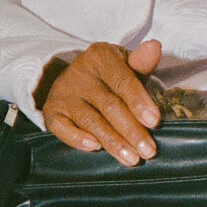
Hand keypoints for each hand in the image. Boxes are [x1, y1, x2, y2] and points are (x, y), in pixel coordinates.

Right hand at [37, 39, 164, 163]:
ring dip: (112, 141)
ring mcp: (64, 93)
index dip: (139, 102)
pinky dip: (77, 139)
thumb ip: (142, 62)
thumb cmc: (109, 76)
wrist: (74, 79)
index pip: (122, 81)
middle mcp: (79, 73)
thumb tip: (154, 47)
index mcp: (100, 57)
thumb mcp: (126, 65)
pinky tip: (94, 148)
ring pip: (90, 120)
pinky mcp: (51, 110)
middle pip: (108, 104)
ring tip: (131, 158)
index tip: (154, 122)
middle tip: (148, 151)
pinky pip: (62, 128)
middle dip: (131, 130)